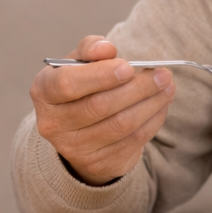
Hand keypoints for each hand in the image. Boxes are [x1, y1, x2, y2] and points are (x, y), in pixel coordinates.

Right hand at [29, 35, 175, 185]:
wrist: (78, 129)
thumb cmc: (80, 87)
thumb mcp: (78, 63)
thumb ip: (90, 49)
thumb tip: (106, 49)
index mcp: (43, 92)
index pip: (67, 84)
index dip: (100, 75)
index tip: (128, 67)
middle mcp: (53, 123)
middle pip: (99, 106)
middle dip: (136, 88)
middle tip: (162, 74)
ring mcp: (74, 148)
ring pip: (119, 125)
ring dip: (150, 104)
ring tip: (167, 87)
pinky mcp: (98, 163)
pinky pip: (131, 142)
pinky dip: (152, 121)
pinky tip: (161, 105)